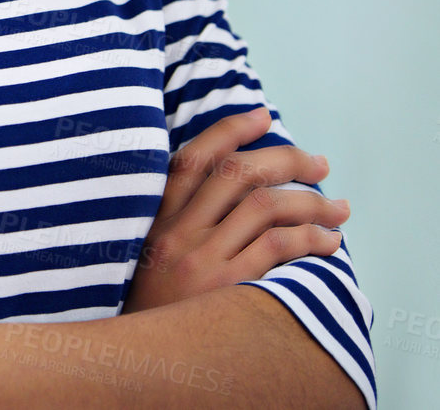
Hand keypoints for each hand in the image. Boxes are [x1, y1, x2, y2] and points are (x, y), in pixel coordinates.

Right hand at [124, 104, 351, 313]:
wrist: (138, 362)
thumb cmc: (154, 312)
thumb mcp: (151, 259)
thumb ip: (181, 225)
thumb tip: (238, 195)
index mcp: (157, 219)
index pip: (193, 157)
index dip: (229, 129)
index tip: (263, 114)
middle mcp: (177, 232)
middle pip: (237, 173)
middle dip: (286, 159)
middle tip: (320, 164)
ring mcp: (201, 259)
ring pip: (264, 205)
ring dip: (311, 202)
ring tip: (339, 209)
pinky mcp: (226, 289)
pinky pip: (277, 248)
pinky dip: (310, 239)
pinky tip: (329, 244)